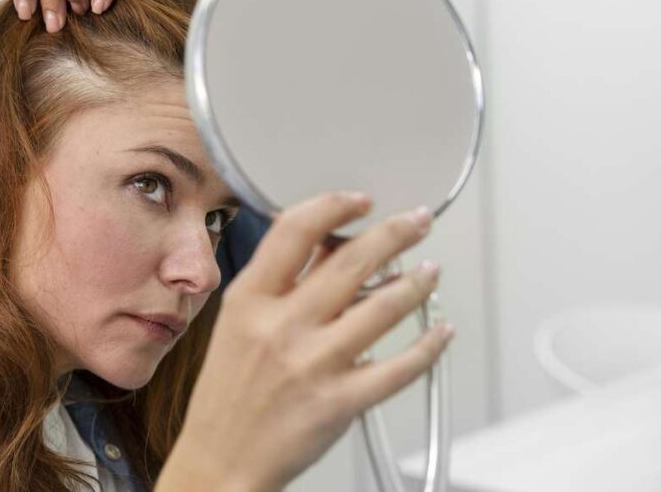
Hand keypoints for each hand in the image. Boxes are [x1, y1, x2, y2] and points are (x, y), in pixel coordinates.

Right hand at [157, 193, 454, 490]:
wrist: (221, 459)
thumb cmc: (228, 395)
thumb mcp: (237, 324)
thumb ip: (279, 285)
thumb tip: (327, 246)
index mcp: (250, 300)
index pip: (295, 230)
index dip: (335, 206)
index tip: (360, 201)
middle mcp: (282, 326)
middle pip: (351, 260)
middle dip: (396, 232)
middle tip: (417, 222)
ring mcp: (314, 364)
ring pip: (384, 306)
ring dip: (417, 282)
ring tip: (429, 271)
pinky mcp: (341, 401)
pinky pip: (400, 366)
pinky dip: (428, 344)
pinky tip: (438, 331)